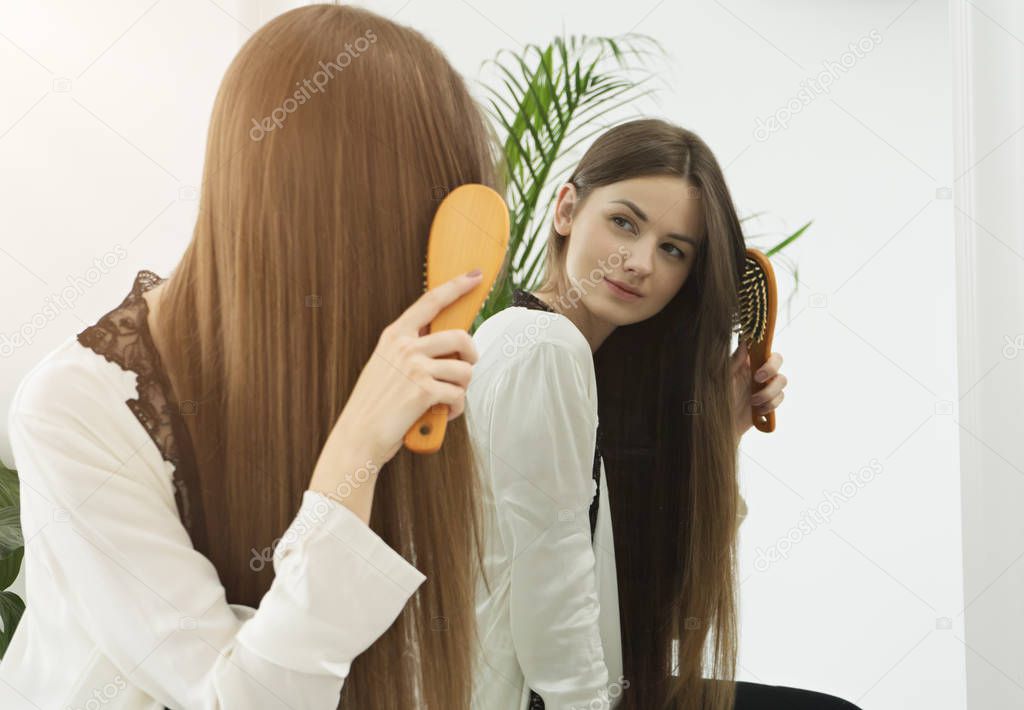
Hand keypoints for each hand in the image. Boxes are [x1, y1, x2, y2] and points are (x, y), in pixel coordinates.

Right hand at [319, 270, 483, 473]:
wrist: (358, 435)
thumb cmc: (374, 404)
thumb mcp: (385, 365)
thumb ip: (409, 349)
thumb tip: (443, 342)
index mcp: (395, 335)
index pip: (431, 301)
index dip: (456, 286)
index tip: (475, 275)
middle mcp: (405, 346)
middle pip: (460, 336)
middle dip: (471, 354)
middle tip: (466, 367)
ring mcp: (415, 367)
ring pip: (464, 369)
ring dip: (462, 388)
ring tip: (448, 398)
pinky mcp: (424, 391)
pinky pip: (458, 396)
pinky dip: (456, 409)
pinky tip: (443, 414)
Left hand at [731, 341, 786, 443]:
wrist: (721, 425)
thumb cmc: (717, 399)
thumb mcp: (722, 379)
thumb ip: (734, 362)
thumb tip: (745, 343)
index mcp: (746, 362)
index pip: (762, 347)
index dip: (765, 349)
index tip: (756, 356)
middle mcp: (757, 371)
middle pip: (777, 360)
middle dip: (771, 369)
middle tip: (757, 379)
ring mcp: (765, 386)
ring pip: (781, 380)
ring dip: (769, 392)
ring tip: (753, 402)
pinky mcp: (769, 400)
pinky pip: (780, 398)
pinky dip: (770, 405)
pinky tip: (757, 411)